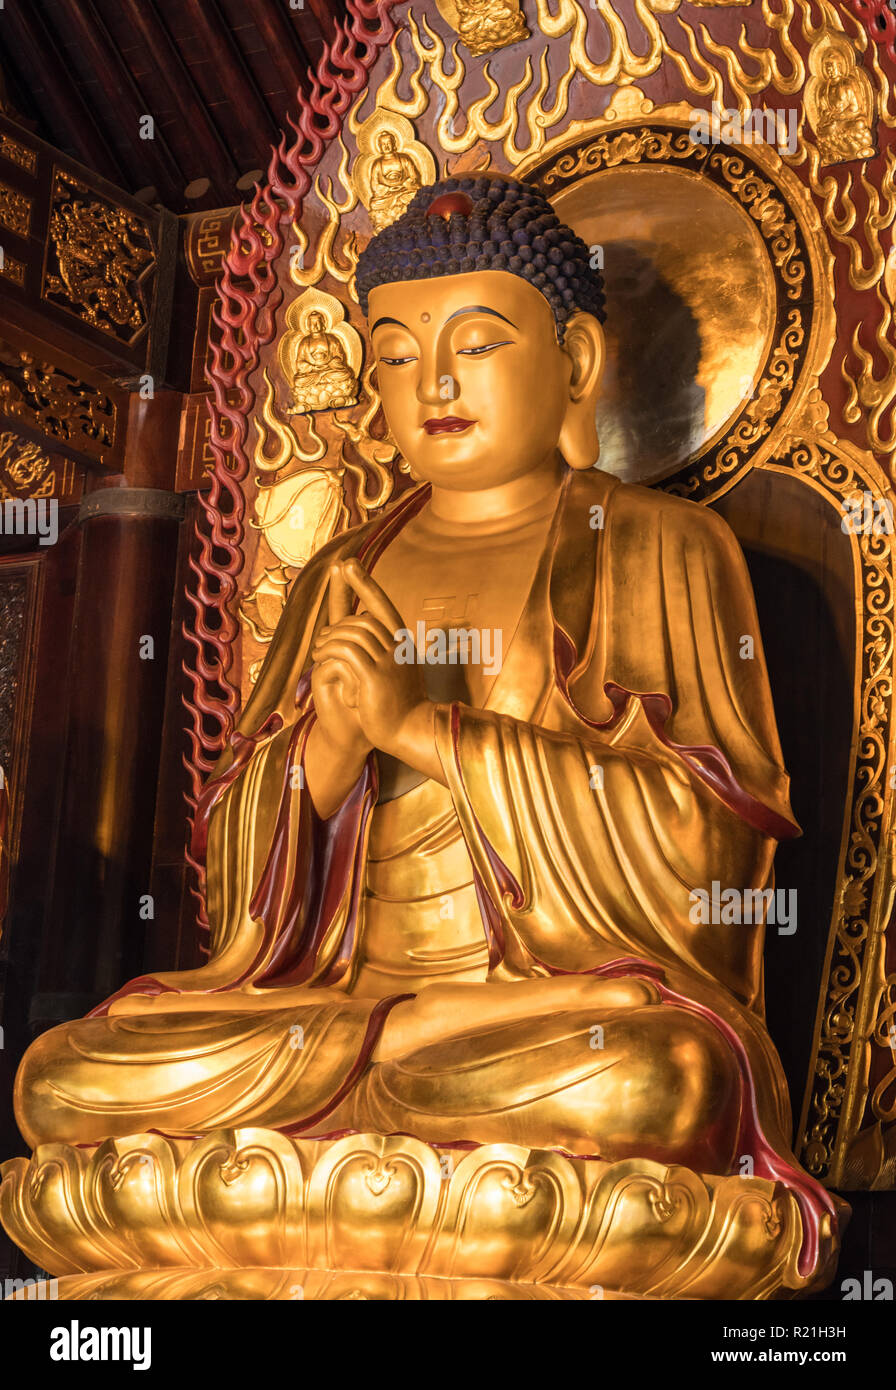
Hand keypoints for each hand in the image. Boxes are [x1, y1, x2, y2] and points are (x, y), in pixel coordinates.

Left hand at [311, 558, 427, 756]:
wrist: (412, 730)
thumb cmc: (401, 706)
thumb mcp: (396, 674)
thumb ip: (384, 655)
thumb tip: (370, 640)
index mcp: (402, 644)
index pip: (382, 606)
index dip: (364, 583)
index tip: (348, 563)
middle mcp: (397, 647)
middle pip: (363, 617)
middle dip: (336, 621)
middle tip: (320, 637)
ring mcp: (388, 660)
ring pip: (352, 632)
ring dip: (329, 638)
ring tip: (318, 651)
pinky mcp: (374, 676)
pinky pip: (346, 652)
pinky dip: (330, 651)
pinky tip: (320, 658)